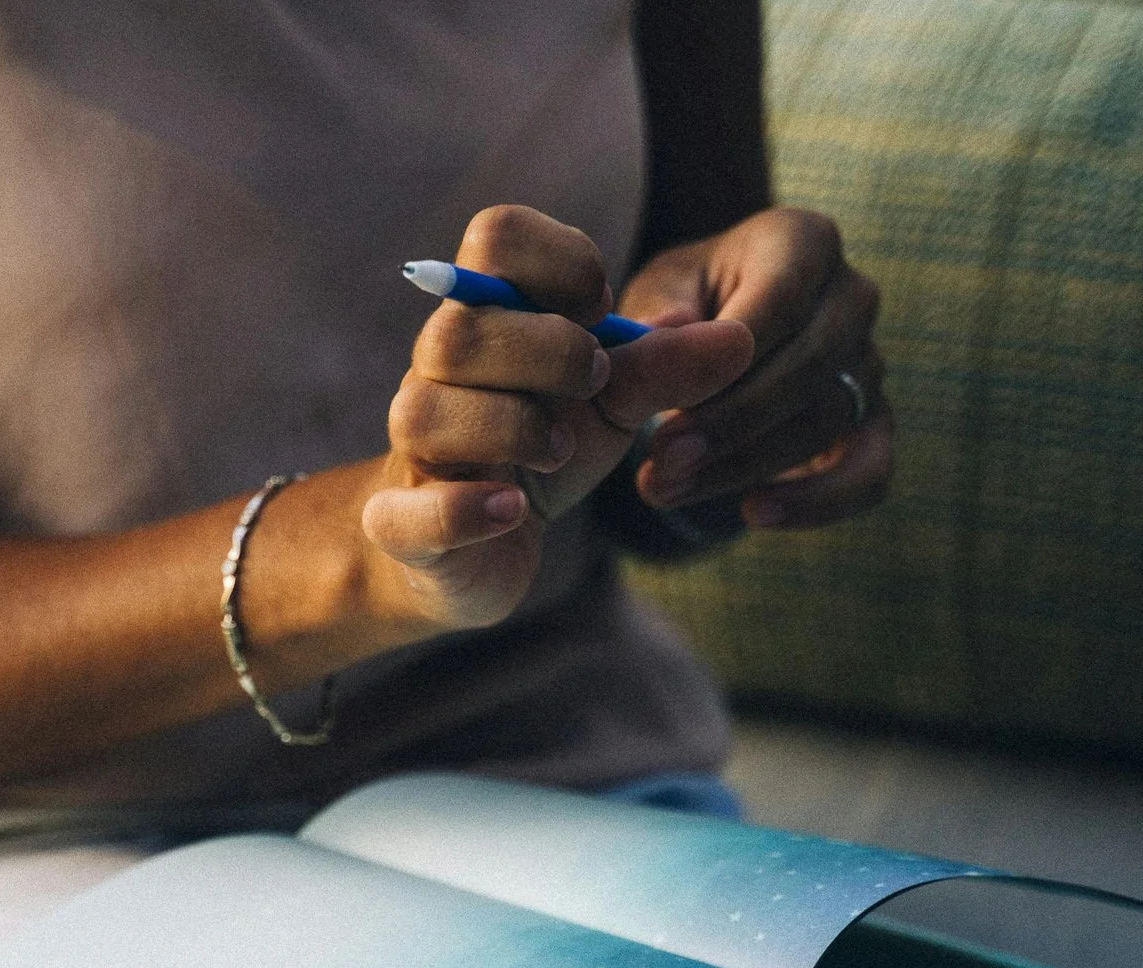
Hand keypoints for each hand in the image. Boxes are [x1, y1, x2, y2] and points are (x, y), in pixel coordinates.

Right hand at [360, 205, 753, 630]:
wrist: (476, 554)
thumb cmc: (541, 454)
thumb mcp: (613, 407)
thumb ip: (665, 368)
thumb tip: (740, 340)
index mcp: (488, 320)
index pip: (496, 238)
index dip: (561, 265)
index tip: (599, 312)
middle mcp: (435, 374)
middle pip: (458, 330)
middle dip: (547, 354)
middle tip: (596, 386)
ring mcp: (412, 451)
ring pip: (426, 413)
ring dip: (509, 428)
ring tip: (557, 452)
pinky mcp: (402, 526)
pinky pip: (407, 512)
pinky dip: (464, 510)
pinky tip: (512, 510)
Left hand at [621, 207, 891, 530]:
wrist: (721, 336)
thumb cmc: (687, 304)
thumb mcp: (659, 291)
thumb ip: (658, 311)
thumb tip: (664, 332)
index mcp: (804, 242)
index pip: (779, 300)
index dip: (725, 360)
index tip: (661, 405)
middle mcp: (853, 297)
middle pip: (809, 367)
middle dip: (730, 423)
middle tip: (661, 462)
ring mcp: (871, 363)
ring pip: (826, 421)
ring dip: (744, 466)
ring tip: (668, 487)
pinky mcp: (875, 423)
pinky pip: (871, 472)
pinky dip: (817, 502)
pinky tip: (753, 514)